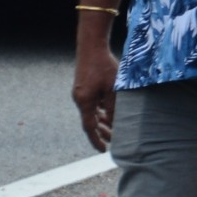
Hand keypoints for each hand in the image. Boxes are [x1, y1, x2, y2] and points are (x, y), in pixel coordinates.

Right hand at [72, 29, 120, 150]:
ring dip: (101, 120)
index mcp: (84, 102)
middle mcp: (80, 99)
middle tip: (112, 141)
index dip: (96, 140)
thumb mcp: (113, 89)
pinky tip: (108, 111)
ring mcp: (80, 92)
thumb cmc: (104, 66)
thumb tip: (116, 124)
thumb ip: (114, 107)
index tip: (103, 150)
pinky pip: (91, 103)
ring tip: (112, 128)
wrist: (91, 46)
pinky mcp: (84, 86)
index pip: (89, 127)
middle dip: (101, 132)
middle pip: (90, 121)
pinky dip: (99, 109)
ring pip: (91, 112)